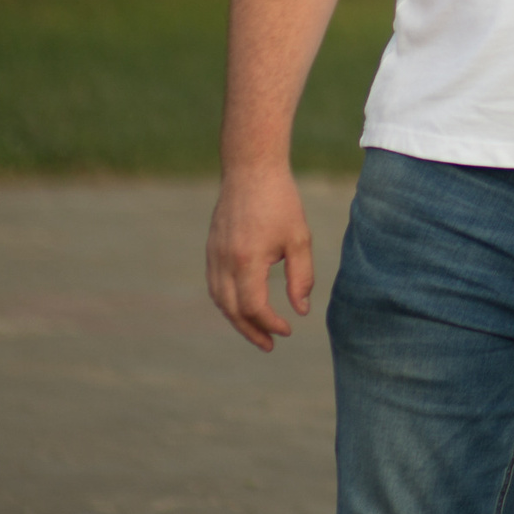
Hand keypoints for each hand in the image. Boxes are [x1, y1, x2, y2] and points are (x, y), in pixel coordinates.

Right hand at [206, 167, 314, 351]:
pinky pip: (215, 284)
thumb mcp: (299, 238)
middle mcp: (224, 262)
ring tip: (257, 331)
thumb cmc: (280, 202)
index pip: (253, 307)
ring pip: (220, 299)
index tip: (288, 330)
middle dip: (251, 331)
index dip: (270, 323)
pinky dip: (228, 301)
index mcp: (247, 261)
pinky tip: (243, 305)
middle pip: (232, 310)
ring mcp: (213, 255)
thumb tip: (301, 311)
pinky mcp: (211, 248)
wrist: (251, 169)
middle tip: (270, 345)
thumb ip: (302, 277)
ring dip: (237, 319)